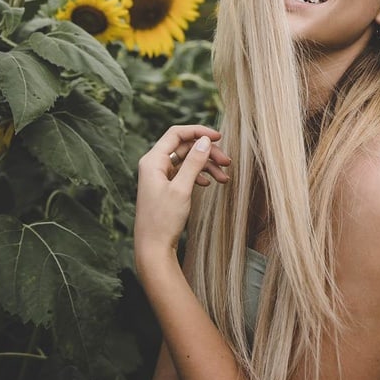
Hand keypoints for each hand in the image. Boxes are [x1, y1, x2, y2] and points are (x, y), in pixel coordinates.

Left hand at [134, 124, 230, 256]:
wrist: (153, 248)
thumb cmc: (163, 220)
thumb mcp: (182, 189)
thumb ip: (194, 162)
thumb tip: (205, 141)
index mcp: (152, 161)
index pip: (176, 134)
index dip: (198, 132)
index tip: (219, 137)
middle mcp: (154, 165)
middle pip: (185, 147)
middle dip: (207, 152)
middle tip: (227, 162)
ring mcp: (159, 177)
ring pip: (187, 161)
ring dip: (206, 165)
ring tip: (224, 177)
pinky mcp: (165, 188)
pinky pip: (185, 173)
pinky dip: (199, 175)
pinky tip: (210, 183)